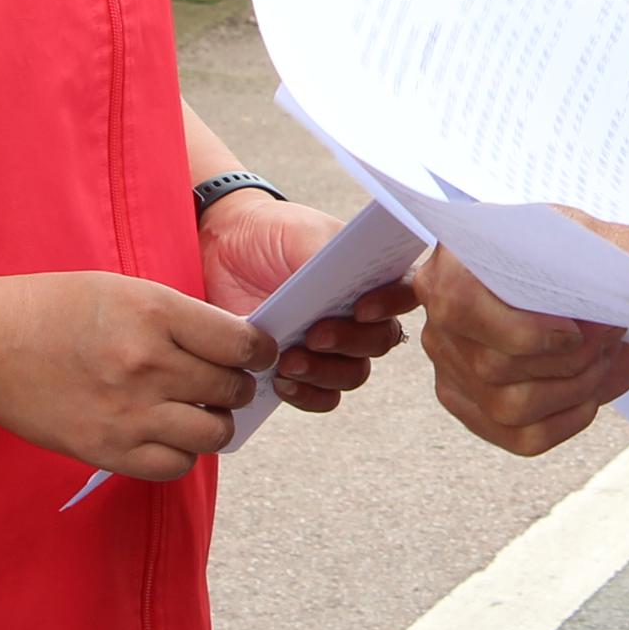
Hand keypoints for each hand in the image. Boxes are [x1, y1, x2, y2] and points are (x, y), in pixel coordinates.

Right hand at [0, 269, 271, 478]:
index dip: (258, 352)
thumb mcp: (125, 290)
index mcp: (155, 314)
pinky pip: (176, 465)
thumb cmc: (56, 309)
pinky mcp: (109, 451)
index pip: (242, 344)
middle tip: (222, 382)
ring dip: (214, 423)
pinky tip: (166, 434)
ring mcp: (130, 413)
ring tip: (195, 410)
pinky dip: (181, 453)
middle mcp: (149, 364)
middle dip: (237, 387)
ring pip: (215, 434)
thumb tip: (235, 346)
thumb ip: (180, 318)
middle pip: (232, 390)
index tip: (254, 355)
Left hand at [196, 194, 417, 410]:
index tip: (360, 308)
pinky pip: (323, 397)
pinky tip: (281, 382)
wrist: (223, 250)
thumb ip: (330, 252)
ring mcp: (332, 344)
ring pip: (353, 374)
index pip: (405, 292)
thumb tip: (352, 276)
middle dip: (350, 343)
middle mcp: (359, 314)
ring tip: (288, 361)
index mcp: (370, 274)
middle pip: (380, 341)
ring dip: (325, 374)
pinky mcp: (303, 368)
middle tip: (314, 336)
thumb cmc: (270, 234)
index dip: (392, 305)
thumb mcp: (301, 232)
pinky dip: (307, 395)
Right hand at [413, 241, 628, 459]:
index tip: (575, 331)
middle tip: (611, 338)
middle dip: (567, 361)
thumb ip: (604, 252)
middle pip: (493, 367)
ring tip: (603, 360)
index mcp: (451, 263)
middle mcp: (438, 319)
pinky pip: (520, 437)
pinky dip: (567, 421)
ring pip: (508, 408)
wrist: (585, 281)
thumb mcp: (590, 237)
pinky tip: (589, 394)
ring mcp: (450, 366)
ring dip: (573, 389)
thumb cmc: (580, 256)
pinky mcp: (470, 404)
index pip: (461, 306)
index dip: (523, 331)